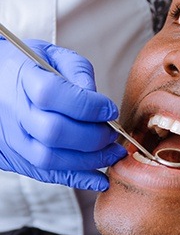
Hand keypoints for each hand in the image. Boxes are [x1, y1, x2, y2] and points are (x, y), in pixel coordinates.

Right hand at [0, 38, 126, 190]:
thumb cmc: (30, 66)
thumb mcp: (52, 55)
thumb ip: (77, 71)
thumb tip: (99, 102)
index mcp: (21, 77)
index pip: (53, 94)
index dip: (88, 105)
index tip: (110, 110)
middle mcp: (13, 110)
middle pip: (52, 131)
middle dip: (93, 136)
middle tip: (113, 134)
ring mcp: (11, 137)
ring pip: (50, 159)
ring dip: (89, 161)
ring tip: (112, 153)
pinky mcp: (14, 157)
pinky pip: (46, 174)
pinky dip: (77, 179)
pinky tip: (99, 179)